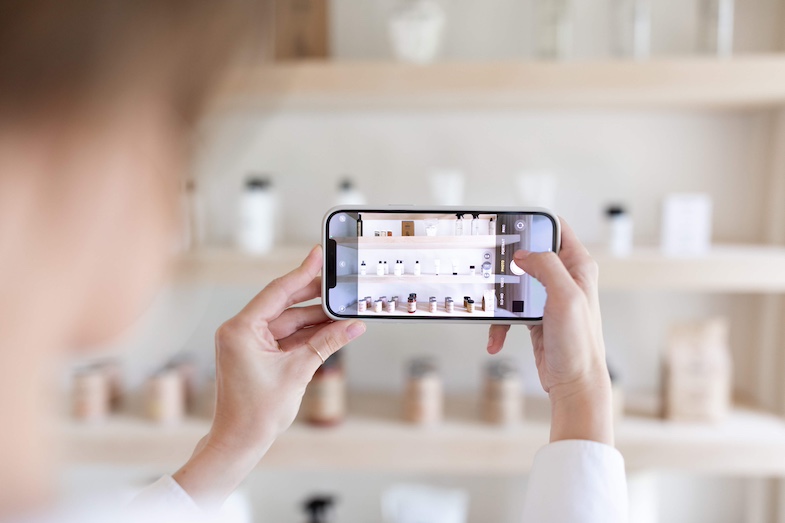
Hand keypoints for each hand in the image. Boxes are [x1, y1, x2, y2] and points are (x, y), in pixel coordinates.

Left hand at [173, 245, 365, 506]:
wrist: (240, 442)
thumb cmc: (256, 413)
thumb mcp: (298, 371)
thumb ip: (326, 343)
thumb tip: (353, 326)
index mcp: (240, 329)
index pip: (277, 292)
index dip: (302, 273)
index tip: (319, 255)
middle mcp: (241, 330)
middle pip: (284, 303)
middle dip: (314, 296)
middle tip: (339, 282)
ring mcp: (249, 342)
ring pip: (288, 321)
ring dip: (316, 319)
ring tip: (344, 311)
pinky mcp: (257, 353)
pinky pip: (286, 336)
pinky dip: (307, 334)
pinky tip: (332, 329)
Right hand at [486, 219, 612, 444]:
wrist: (574, 384)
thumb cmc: (579, 344)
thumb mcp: (565, 297)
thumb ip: (546, 267)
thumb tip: (522, 254)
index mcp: (578, 265)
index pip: (555, 227)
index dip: (533, 222)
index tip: (509, 224)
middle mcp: (565, 278)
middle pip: (528, 254)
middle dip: (507, 263)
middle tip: (490, 266)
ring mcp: (548, 297)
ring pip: (514, 283)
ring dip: (499, 298)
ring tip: (491, 309)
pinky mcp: (535, 316)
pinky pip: (509, 311)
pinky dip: (499, 324)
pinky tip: (495, 339)